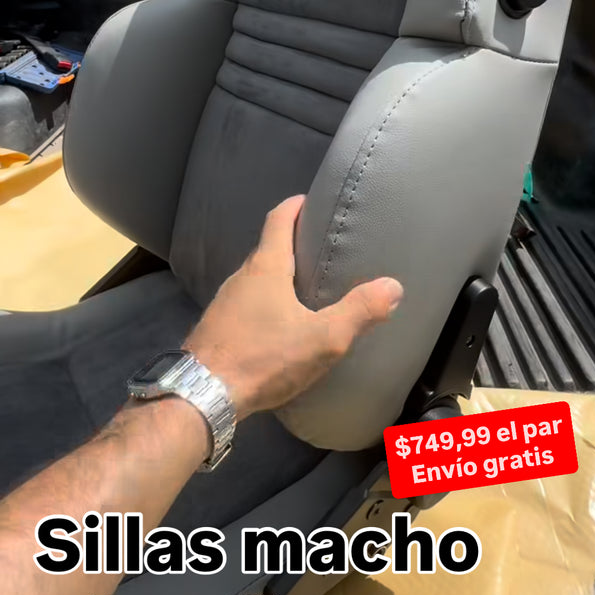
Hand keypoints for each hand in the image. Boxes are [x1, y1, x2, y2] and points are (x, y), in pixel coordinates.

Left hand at [183, 195, 402, 419]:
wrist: (201, 394)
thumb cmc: (263, 357)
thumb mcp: (322, 338)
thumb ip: (358, 312)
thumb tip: (393, 286)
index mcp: (264, 268)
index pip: (278, 221)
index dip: (294, 206)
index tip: (309, 200)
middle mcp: (240, 278)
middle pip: (266, 250)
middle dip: (290, 244)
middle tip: (319, 249)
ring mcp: (223, 304)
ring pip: (254, 280)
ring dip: (276, 277)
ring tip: (303, 288)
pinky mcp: (216, 329)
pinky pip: (244, 305)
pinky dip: (263, 303)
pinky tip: (276, 324)